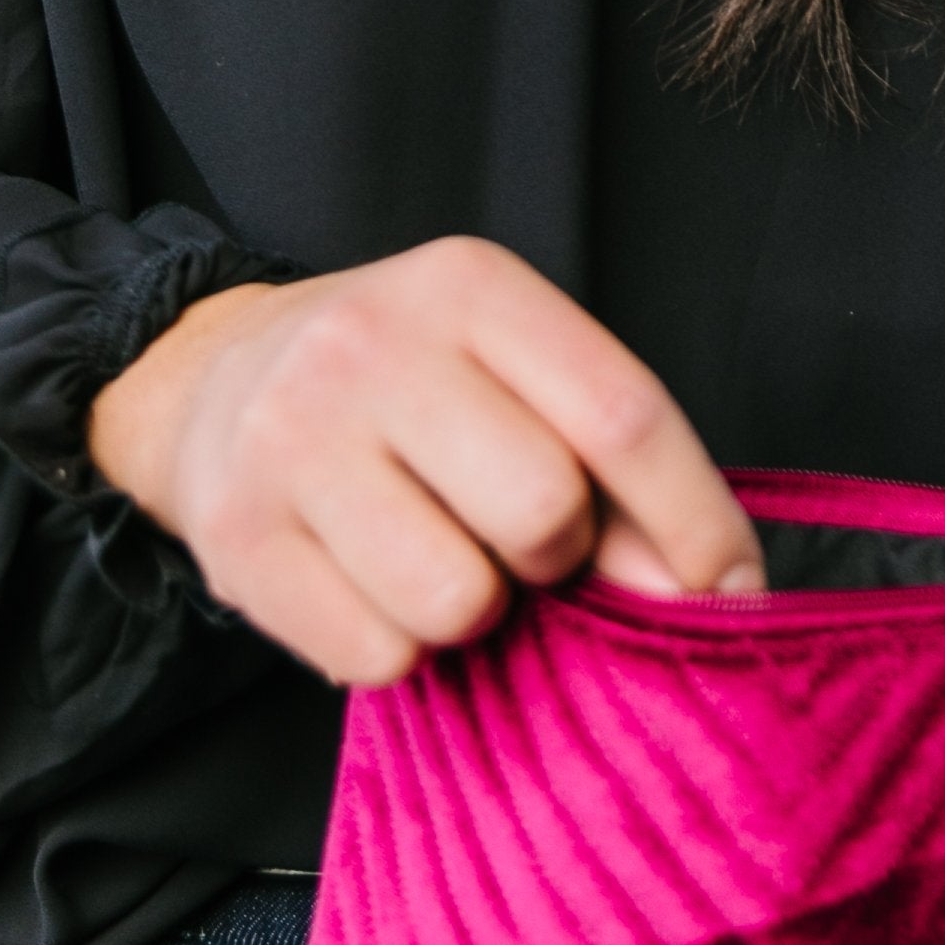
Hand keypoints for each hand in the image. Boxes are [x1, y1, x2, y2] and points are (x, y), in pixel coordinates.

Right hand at [86, 238, 762, 685]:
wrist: (214, 381)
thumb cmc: (406, 388)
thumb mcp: (512, 376)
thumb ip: (616, 470)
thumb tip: (711, 595)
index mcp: (468, 287)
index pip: (620, 414)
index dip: (696, 520)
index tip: (731, 592)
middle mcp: (372, 346)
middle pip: (545, 510)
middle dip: (557, 557)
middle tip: (519, 541)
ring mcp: (292, 439)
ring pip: (457, 601)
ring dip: (472, 613)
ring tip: (438, 555)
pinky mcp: (237, 540)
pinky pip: (375, 656)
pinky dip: (394, 647)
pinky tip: (367, 584)